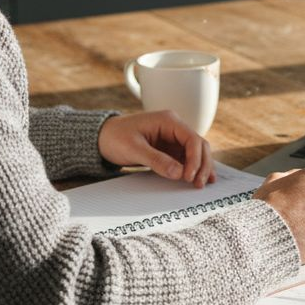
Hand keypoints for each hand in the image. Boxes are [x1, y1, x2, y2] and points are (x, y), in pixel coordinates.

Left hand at [97, 111, 214, 187]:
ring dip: (201, 168)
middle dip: (203, 165)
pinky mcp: (169, 149)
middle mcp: (174, 128)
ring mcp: (173, 138)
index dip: (195, 159)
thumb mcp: (134, 149)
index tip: (189, 176)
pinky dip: (193, 169)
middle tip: (200, 183)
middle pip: (199, 145)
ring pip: (196, 153)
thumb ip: (157, 160)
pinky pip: (186, 159)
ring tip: (202, 184)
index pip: (192, 139)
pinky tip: (197, 179)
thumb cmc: (115, 137)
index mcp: (168, 121)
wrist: (101, 138)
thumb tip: (179, 173)